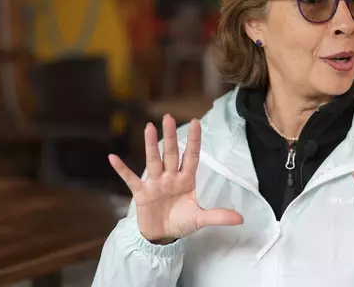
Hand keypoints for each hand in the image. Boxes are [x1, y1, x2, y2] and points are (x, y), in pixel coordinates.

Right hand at [109, 115, 242, 242]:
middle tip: (168, 117)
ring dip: (150, 145)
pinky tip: (113, 158)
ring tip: (149, 127)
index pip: (192, 156)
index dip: (194, 141)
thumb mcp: (200, 219)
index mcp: (186, 180)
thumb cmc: (181, 223)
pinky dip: (122, 170)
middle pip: (171, 153)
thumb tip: (241, 219)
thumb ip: (218, 216)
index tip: (196, 122)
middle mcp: (170, 177)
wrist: (161, 236)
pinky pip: (130, 179)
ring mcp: (155, 184)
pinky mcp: (141, 193)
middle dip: (171, 136)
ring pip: (153, 160)